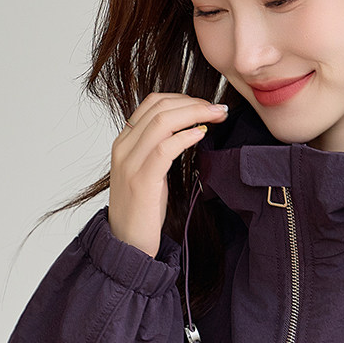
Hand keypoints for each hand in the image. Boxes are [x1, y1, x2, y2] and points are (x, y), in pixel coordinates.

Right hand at [109, 93, 227, 256]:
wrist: (126, 244)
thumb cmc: (143, 211)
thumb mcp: (149, 172)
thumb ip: (160, 149)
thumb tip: (188, 130)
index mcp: (124, 142)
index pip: (152, 103)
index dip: (183, 98)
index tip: (207, 105)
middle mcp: (124, 148)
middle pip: (159, 108)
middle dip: (194, 103)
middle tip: (219, 109)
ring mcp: (130, 163)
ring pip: (162, 122)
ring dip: (195, 114)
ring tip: (217, 117)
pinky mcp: (141, 181)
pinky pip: (165, 149)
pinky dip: (186, 138)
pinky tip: (201, 136)